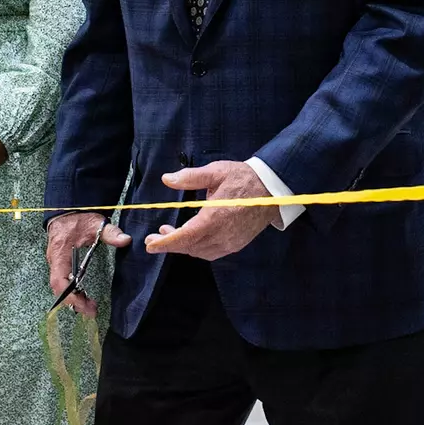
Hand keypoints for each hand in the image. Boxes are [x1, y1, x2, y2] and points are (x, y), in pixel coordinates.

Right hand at [47, 212, 128, 317]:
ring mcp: (55, 262)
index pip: (59, 280)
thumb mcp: (95, 223)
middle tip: (92, 310)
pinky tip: (83, 294)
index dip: (70, 296)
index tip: (84, 305)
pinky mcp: (58, 263)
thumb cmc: (78, 217)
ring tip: (90, 306)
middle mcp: (54, 260)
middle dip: (74, 301)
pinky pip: (61, 281)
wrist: (66, 208)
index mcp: (60, 253)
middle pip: (58, 288)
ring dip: (73, 297)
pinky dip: (71, 290)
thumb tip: (126, 240)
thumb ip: (110, 232)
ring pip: (59, 286)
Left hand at [144, 160, 276, 261]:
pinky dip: (198, 248)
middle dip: (170, 244)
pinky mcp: (237, 244)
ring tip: (171, 233)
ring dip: (184, 246)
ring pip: (200, 252)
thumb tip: (167, 179)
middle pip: (190, 247)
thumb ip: (190, 177)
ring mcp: (231, 242)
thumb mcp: (216, 171)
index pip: (185, 237)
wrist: (273, 189)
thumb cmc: (243, 178)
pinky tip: (192, 238)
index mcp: (215, 217)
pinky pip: (212, 252)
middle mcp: (222, 234)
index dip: (165, 244)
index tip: (150, 245)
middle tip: (155, 237)